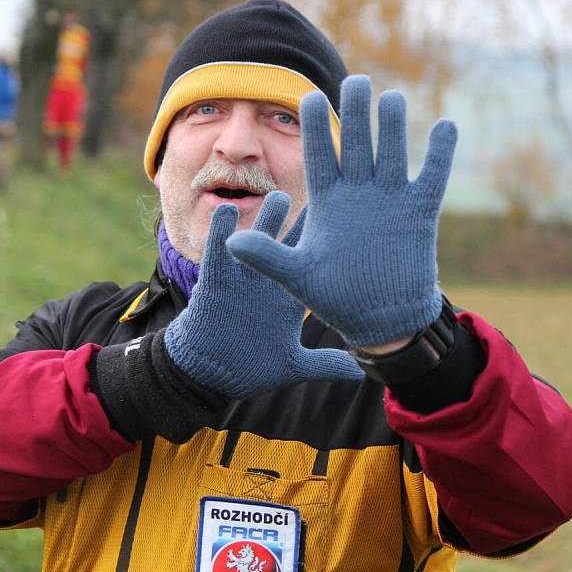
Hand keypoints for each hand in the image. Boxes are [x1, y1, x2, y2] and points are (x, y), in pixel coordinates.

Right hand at [163, 192, 362, 397]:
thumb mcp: (294, 365)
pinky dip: (220, 233)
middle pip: (287, 244)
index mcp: (288, 297)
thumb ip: (325, 364)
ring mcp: (241, 280)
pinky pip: (217, 253)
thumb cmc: (249, 367)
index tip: (350, 222)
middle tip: (326, 198)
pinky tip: (226, 211)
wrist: (209, 374)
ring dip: (266, 220)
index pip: (313, 266)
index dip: (328, 244)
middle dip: (300, 223)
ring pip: (256, 242)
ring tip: (279, 197)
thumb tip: (362, 374)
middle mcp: (267, 282)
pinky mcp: (215, 283)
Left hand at [226, 75, 456, 346]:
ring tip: (390, 98)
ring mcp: (390, 200)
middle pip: (356, 145)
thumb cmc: (335, 297)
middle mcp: (358, 194)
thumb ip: (267, 256)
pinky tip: (446, 126)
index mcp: (328, 202)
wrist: (378, 318)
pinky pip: (432, 177)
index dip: (315, 128)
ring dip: (392, 127)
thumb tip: (230, 244)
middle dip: (355, 114)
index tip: (306, 97)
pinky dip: (441, 154)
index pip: (320, 157)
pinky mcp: (419, 213)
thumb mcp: (297, 276)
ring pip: (392, 153)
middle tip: (355, 80)